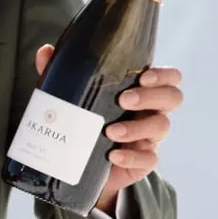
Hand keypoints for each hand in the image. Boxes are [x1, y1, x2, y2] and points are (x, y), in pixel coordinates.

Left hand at [33, 46, 183, 211]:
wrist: (83, 166)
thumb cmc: (88, 122)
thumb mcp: (77, 98)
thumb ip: (65, 76)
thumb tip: (45, 52)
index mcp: (142, 91)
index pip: (169, 78)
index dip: (163, 75)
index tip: (143, 76)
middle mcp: (152, 112)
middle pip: (172, 98)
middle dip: (151, 96)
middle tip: (123, 100)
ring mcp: (150, 138)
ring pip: (162, 126)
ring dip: (137, 127)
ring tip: (110, 132)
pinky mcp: (143, 162)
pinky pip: (149, 159)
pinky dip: (131, 157)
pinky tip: (113, 156)